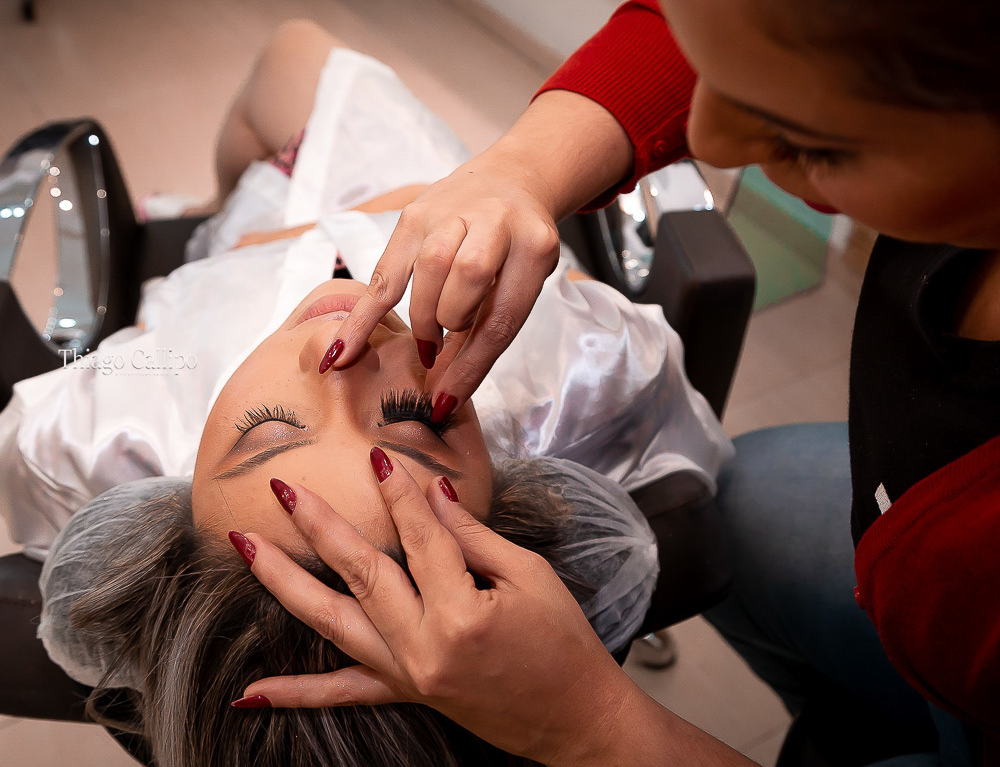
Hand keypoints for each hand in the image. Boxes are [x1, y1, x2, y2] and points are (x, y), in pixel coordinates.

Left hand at [235, 453, 638, 765]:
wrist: (577, 718)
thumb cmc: (564, 645)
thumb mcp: (531, 577)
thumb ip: (474, 537)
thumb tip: (433, 494)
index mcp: (462, 614)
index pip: (422, 538)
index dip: (399, 494)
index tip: (375, 456)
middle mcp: (424, 648)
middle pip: (362, 574)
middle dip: (320, 526)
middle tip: (284, 490)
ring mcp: (409, 676)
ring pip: (334, 624)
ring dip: (285, 584)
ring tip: (246, 549)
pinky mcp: (407, 694)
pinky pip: (342, 695)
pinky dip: (295, 694)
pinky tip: (249, 693)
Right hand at [327, 151, 560, 413]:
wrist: (511, 184)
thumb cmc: (517, 251)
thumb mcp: (520, 285)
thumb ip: (487, 332)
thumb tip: (445, 395)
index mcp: (535, 246)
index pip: (502, 314)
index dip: (471, 365)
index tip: (445, 402)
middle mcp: (495, 220)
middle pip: (467, 278)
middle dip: (450, 322)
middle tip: (443, 347)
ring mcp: (452, 212)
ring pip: (427, 268)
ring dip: (422, 316)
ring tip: (427, 340)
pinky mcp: (414, 215)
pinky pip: (384, 271)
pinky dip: (363, 316)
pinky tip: (342, 352)